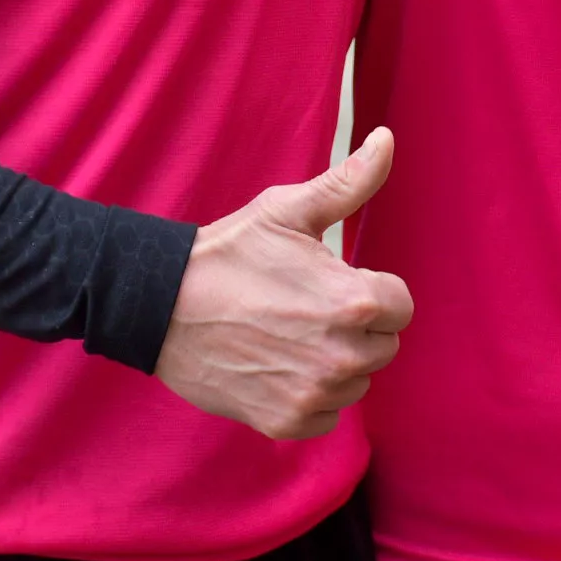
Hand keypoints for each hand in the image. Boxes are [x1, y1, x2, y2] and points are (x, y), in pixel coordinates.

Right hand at [154, 128, 414, 440]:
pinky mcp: (286, 422)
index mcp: (355, 301)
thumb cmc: (229, 253)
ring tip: (289, 333)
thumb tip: (387, 139)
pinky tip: (278, 364)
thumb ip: (349, 181)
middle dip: (355, 325)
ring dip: (335, 361)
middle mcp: (342, 356)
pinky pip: (326, 413)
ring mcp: (314, 394)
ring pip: (356, 381)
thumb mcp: (288, 210)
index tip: (333, 281)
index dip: (370, 289)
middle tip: (306, 305)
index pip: (400, 306)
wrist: (160, 306)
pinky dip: (309, 394)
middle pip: (382, 345)